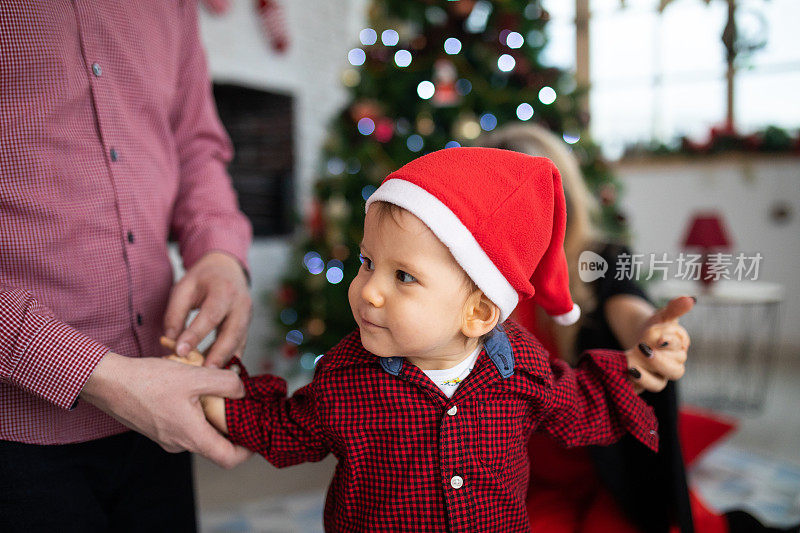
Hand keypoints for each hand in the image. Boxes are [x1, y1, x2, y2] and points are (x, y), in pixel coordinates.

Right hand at [80, 351, 251, 467]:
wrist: (108, 382)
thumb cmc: (148, 381)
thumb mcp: (194, 376)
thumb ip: (225, 383)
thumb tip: (242, 391)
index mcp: (191, 437)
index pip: (228, 458)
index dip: (247, 450)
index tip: (257, 434)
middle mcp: (179, 444)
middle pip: (216, 445)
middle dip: (231, 427)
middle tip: (242, 405)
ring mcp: (167, 438)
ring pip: (200, 433)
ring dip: (212, 416)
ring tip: (218, 392)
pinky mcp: (158, 429)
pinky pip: (185, 426)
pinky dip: (196, 413)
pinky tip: (195, 390)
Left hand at [163, 251, 250, 367]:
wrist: (227, 269)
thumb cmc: (202, 279)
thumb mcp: (184, 287)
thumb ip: (176, 313)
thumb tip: (171, 341)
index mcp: (224, 290)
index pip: (210, 315)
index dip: (196, 335)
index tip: (180, 352)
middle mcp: (241, 304)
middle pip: (233, 332)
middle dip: (219, 354)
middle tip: (204, 373)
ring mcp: (248, 316)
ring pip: (239, 342)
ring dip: (225, 361)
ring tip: (210, 378)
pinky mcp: (247, 327)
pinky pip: (240, 346)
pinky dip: (229, 359)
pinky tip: (216, 371)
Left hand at [626, 296, 693, 393]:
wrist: (637, 337)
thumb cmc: (655, 328)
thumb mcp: (662, 316)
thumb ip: (674, 309)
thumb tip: (691, 299)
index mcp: (679, 348)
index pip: (680, 348)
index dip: (671, 342)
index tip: (659, 337)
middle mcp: (671, 365)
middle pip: (675, 371)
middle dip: (660, 361)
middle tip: (644, 349)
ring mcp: (657, 376)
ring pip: (659, 384)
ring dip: (646, 376)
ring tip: (632, 365)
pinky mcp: (642, 383)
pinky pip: (642, 390)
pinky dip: (637, 383)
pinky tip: (628, 372)